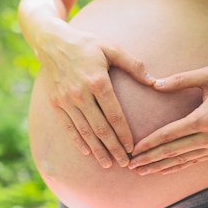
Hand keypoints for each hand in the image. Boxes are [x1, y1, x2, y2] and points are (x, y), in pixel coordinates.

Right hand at [37, 24, 154, 167]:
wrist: (52, 43)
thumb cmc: (86, 44)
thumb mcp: (111, 48)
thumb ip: (134, 65)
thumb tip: (155, 81)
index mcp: (97, 81)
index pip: (114, 115)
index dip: (124, 134)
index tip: (133, 148)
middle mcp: (80, 94)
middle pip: (100, 128)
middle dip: (114, 148)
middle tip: (126, 163)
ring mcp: (66, 100)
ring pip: (85, 131)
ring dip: (97, 150)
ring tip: (108, 164)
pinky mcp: (56, 103)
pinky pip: (69, 127)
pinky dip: (79, 141)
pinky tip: (87, 152)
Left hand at [129, 67, 207, 174]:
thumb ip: (181, 79)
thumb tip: (155, 83)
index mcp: (204, 119)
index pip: (170, 134)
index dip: (150, 143)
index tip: (134, 149)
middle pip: (172, 151)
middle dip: (150, 159)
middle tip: (130, 165)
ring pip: (182, 160)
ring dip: (160, 167)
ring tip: (141, 171)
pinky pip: (193, 161)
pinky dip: (177, 167)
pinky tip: (163, 170)